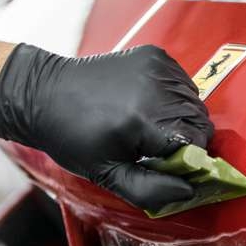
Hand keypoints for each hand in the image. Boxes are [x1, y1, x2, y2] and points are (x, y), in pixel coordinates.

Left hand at [0, 44, 213, 210]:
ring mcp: (155, 66)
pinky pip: (183, 81)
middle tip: (158, 149)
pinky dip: (175, 96)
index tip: (169, 165)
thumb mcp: (108, 175)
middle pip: (200, 120)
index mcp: (142, 119)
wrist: (45, 94)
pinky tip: (149, 105)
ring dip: (183, 118)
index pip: (197, 143)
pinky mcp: (154, 54)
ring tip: (151, 126)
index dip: (189, 160)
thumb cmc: (72, 137)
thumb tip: (189, 191)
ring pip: (195, 100)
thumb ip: (151, 190)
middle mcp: (154, 88)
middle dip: (188, 139)